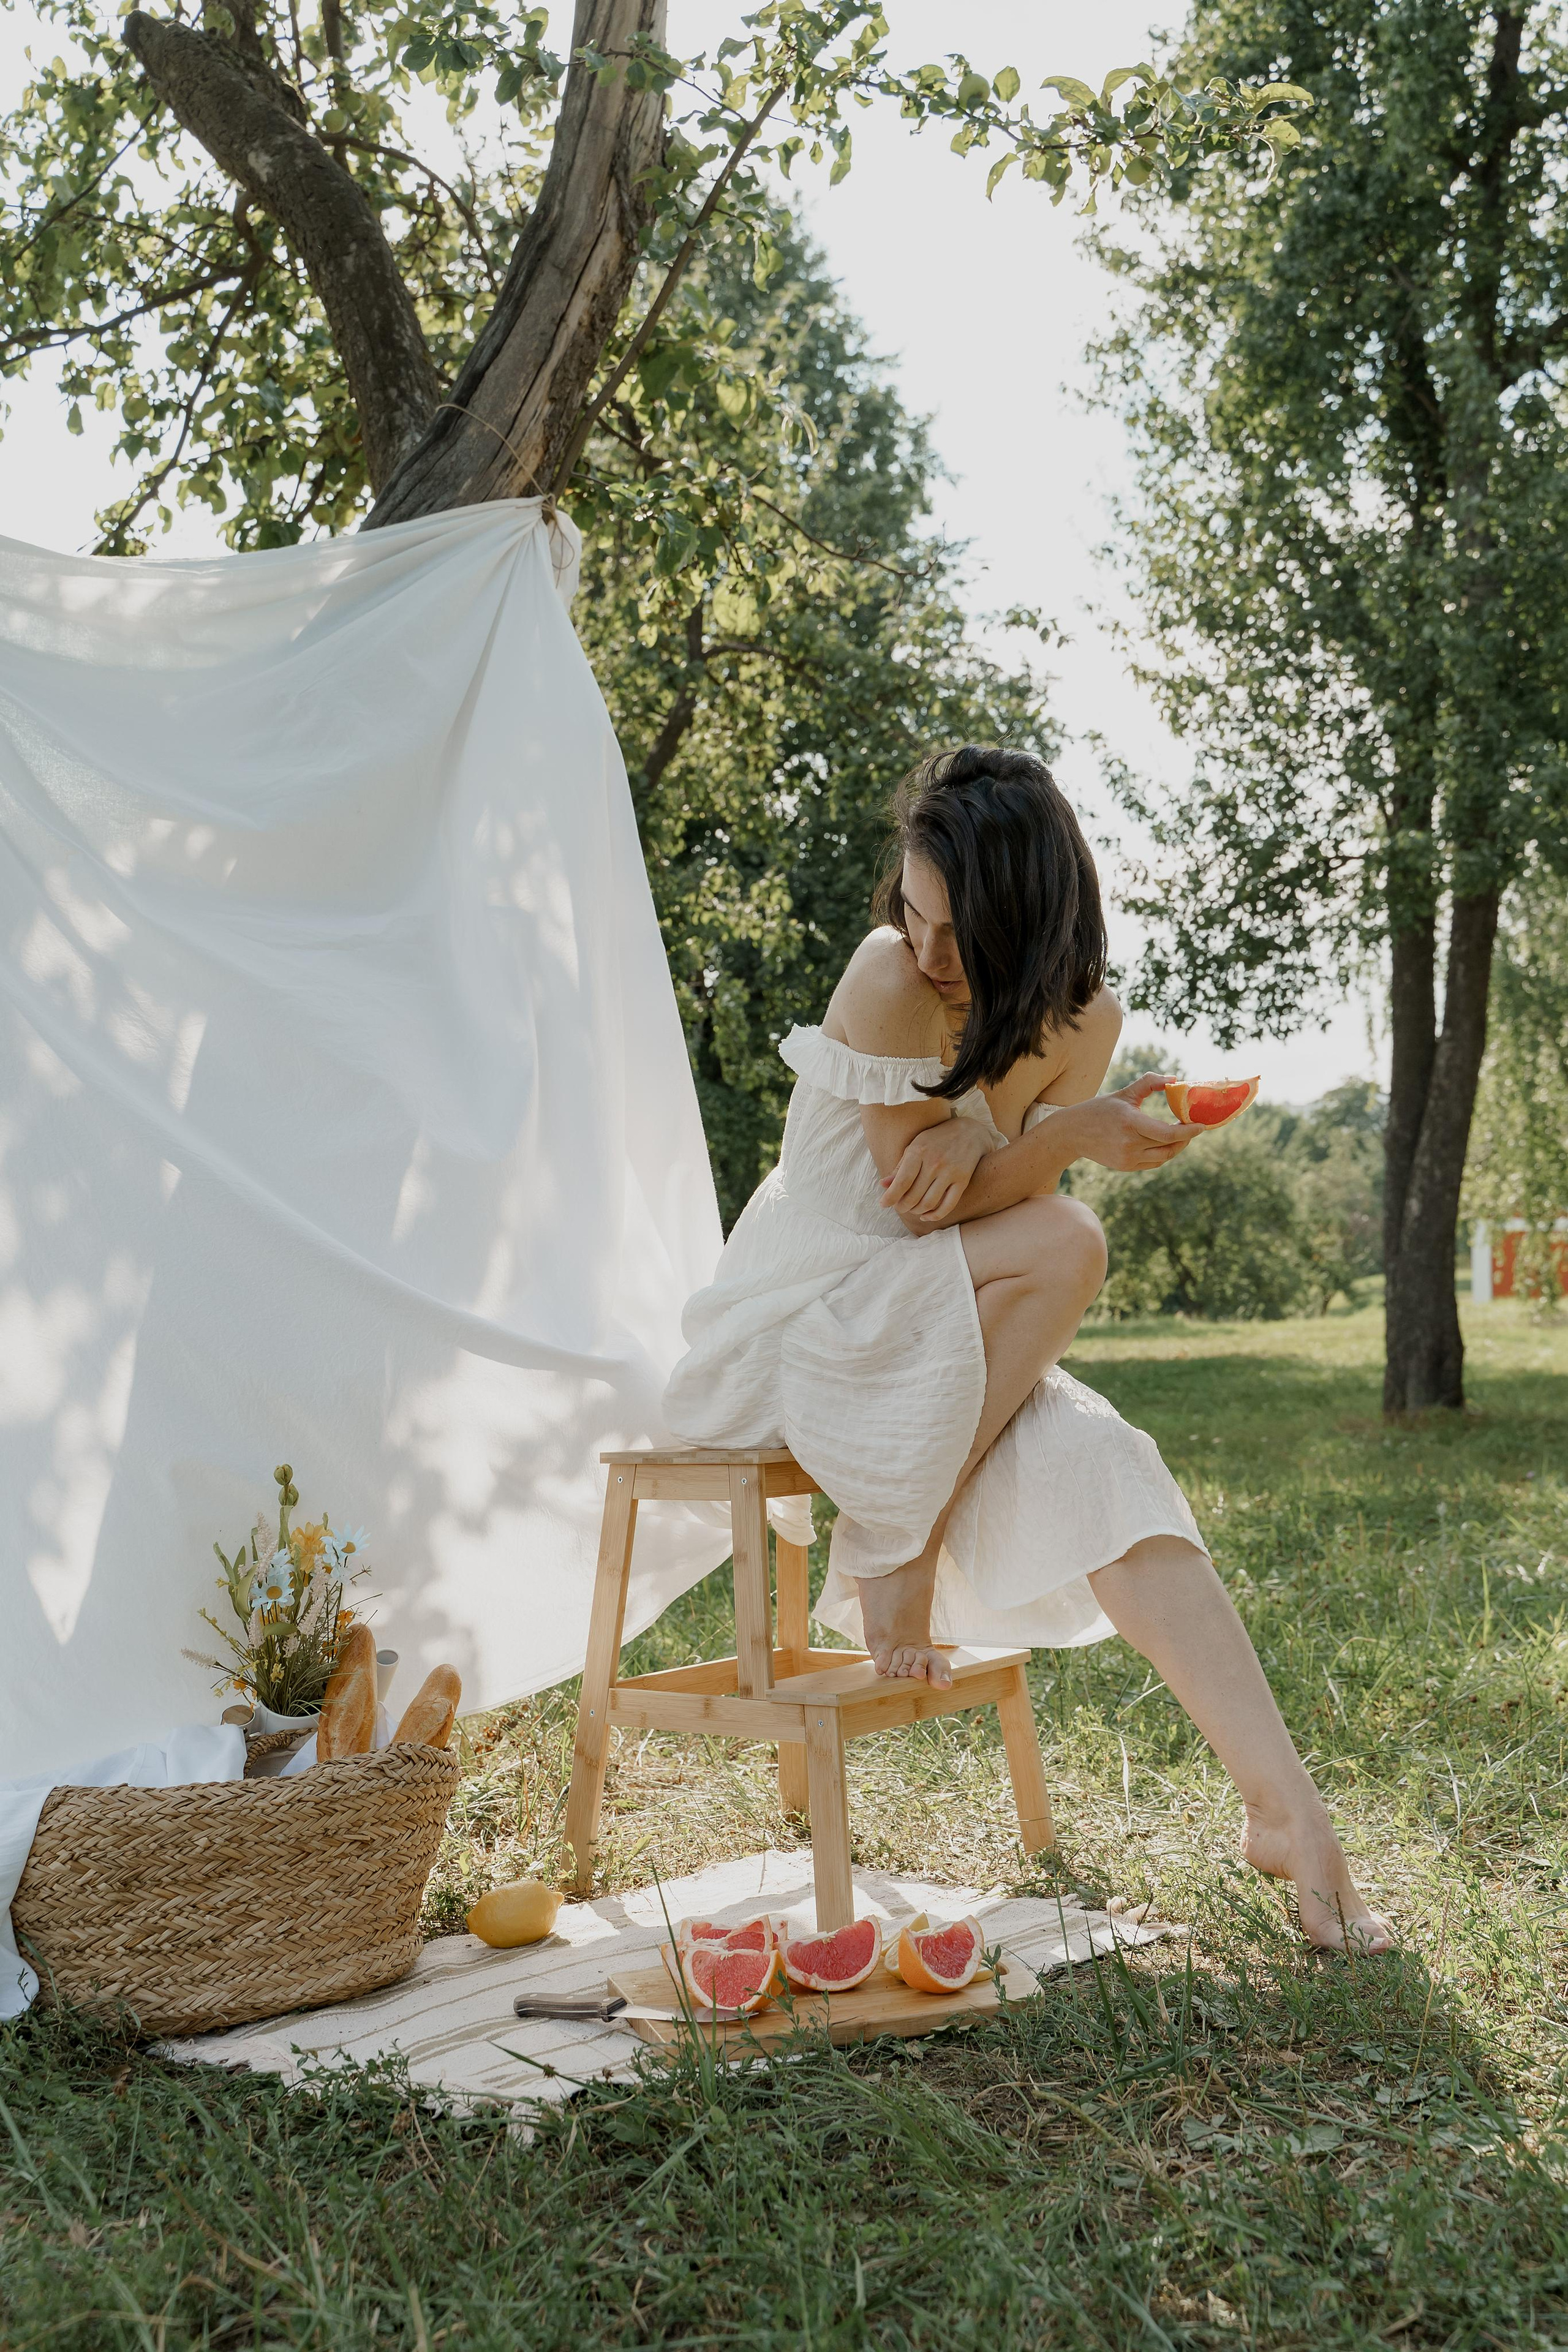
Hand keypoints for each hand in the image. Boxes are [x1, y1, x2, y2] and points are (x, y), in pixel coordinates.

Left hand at [883, 1116, 993, 1221]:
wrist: (970, 1132)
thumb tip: (883, 1185)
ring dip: (916, 1211)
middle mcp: (934, 1163)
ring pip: (928, 1203)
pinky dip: (934, 1215)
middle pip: (913, 1196)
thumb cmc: (936, 1139)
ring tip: (911, 1209)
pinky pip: (947, 1205)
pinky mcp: (963, 1181)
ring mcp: (950, 1173)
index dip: (890, 1197)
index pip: (902, 1182)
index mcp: (918, 1152)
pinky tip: (926, 1216)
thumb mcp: (915, 1146)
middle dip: (902, 1206)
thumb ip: (900, 1167)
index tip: (883, 1204)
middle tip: (899, 1207)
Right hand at [1065, 1074, 1202, 1172]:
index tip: (1201, 1125)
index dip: (1188, 1131)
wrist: (1072, 1133)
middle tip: (1194, 1128)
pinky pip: (1153, 1163)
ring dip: (1177, 1147)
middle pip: (1169, 1146)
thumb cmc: (1100, 1109)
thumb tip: (1174, 1079)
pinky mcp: (1125, 1167)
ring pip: (1164, 1157)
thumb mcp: (1124, 1092)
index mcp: (1130, 1123)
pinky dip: (1164, 1154)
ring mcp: (1127, 1158)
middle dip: (1186, 1138)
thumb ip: (1149, 1082)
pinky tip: (1166, 1143)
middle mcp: (1129, 1144)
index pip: (1168, 1133)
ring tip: (1182, 1136)